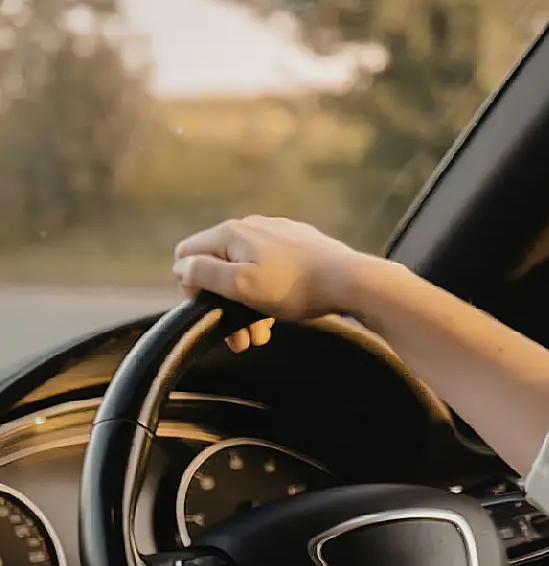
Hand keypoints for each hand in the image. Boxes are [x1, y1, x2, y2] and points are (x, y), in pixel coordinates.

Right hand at [172, 216, 367, 350]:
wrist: (350, 281)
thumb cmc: (295, 286)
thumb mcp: (240, 285)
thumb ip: (205, 273)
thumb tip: (182, 266)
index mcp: (232, 233)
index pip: (187, 254)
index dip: (190, 286)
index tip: (209, 310)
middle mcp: (252, 226)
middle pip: (218, 268)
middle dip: (223, 305)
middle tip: (238, 339)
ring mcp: (277, 235)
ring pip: (246, 273)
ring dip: (246, 307)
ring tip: (259, 335)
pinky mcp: (298, 246)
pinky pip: (270, 271)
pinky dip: (267, 295)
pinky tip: (277, 317)